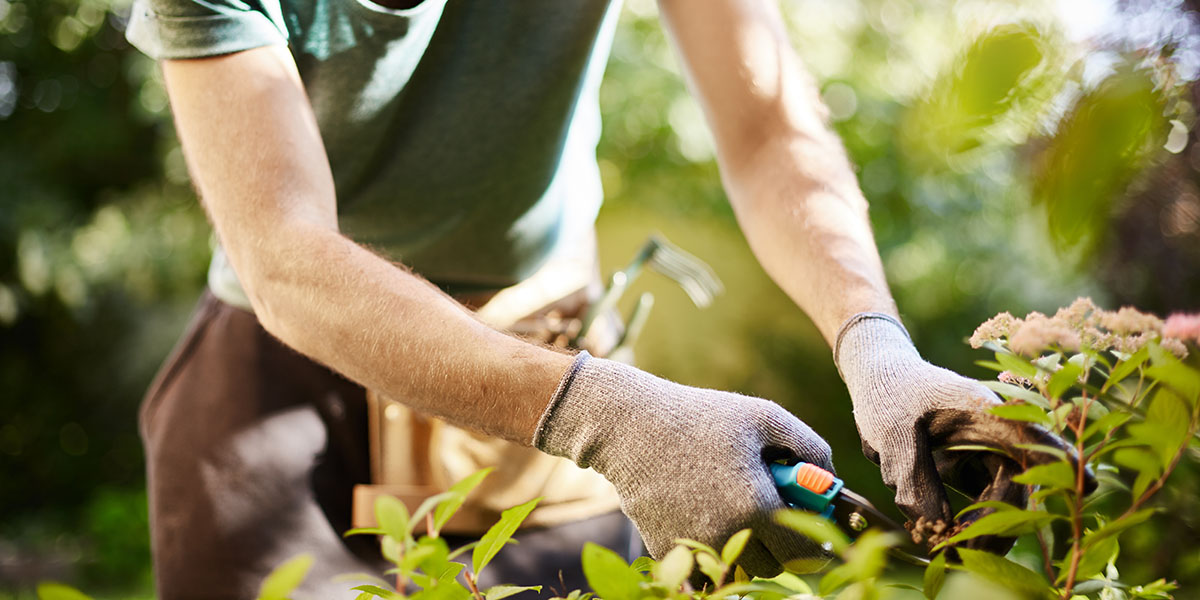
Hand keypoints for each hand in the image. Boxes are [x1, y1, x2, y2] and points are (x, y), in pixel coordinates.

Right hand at [534, 352, 832, 576]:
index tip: (817, 530)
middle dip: (779, 544)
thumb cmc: (700, 416)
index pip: (804, 552)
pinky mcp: (668, 550)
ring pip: (738, 568)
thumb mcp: (763, 417)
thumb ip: (809, 446)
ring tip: (736, 506)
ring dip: (747, 547)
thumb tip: (831, 477)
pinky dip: (713, 544)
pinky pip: (705, 562)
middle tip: (771, 510)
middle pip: (773, 567)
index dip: (817, 544)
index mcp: (756, 506)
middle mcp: (726, 535)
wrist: (629, 426)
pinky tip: (705, 508)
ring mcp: (694, 546)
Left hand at [835, 313, 1093, 551]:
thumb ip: (912, 477)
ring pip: (1003, 501)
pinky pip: (985, 502)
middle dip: (996, 526)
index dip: (1060, 461)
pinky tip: (945, 541)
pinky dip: (969, 524)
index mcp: (985, 413)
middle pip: (1017, 486)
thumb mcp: (891, 433)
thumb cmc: (889, 394)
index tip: (1084, 484)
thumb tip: (936, 526)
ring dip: (982, 530)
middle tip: (959, 553)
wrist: (880, 378)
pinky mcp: (975, 467)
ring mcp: (989, 452)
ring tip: (947, 551)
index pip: (1032, 438)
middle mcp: (997, 434)